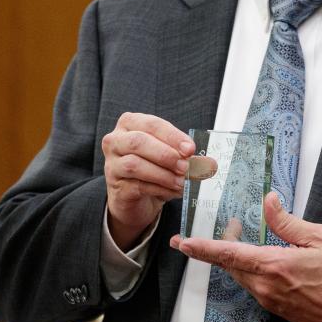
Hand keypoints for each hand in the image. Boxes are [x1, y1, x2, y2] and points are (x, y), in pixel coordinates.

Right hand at [102, 113, 193, 249]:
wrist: (135, 197)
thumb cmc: (152, 168)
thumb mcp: (171, 157)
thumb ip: (188, 157)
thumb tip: (210, 164)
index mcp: (130, 124)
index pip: (152, 124)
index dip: (172, 136)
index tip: (190, 149)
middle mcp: (116, 141)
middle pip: (138, 142)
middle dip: (165, 154)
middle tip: (185, 166)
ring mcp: (112, 164)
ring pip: (134, 165)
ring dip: (162, 174)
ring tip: (181, 181)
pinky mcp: (115, 186)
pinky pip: (136, 185)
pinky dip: (159, 188)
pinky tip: (173, 191)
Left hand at [170, 192, 321, 321]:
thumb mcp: (317, 238)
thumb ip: (287, 221)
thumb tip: (268, 201)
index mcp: (273, 265)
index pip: (229, 254)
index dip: (202, 248)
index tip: (183, 243)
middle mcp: (264, 285)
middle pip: (229, 264)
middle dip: (218, 246)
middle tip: (225, 227)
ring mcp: (267, 299)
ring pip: (239, 275)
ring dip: (234, 257)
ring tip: (240, 238)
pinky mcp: (272, 307)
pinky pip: (251, 285)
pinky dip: (247, 269)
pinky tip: (258, 259)